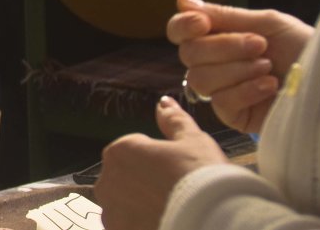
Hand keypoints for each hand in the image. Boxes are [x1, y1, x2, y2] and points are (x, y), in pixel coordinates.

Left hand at [94, 97, 227, 229]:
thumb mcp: (193, 140)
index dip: (159, 162)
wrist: (212, 223)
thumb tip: (163, 102)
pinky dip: (143, 227)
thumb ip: (173, 119)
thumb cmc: (201, 178)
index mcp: (120, 151)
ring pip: (127, 208)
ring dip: (143, 210)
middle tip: (177, 193)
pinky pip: (130, 228)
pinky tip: (167, 224)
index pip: (135, 151)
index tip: (177, 172)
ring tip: (173, 212)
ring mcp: (111, 215)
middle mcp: (107, 182)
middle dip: (147, 186)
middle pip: (128, 180)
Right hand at [168, 0, 313, 133]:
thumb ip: (224, 15)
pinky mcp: (236, 118)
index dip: (184, 26)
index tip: (203, 23)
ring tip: (268, 67)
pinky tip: (270, 86)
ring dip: (237, 69)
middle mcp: (216, 64)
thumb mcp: (267, 23)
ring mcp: (224, 91)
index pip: (181, 32)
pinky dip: (246, 90)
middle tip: (259, 45)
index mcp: (220, 38)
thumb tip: (181, 0)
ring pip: (201, 79)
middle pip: (189, 54)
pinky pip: (221, 103)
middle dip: (225, 47)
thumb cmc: (306, 47)